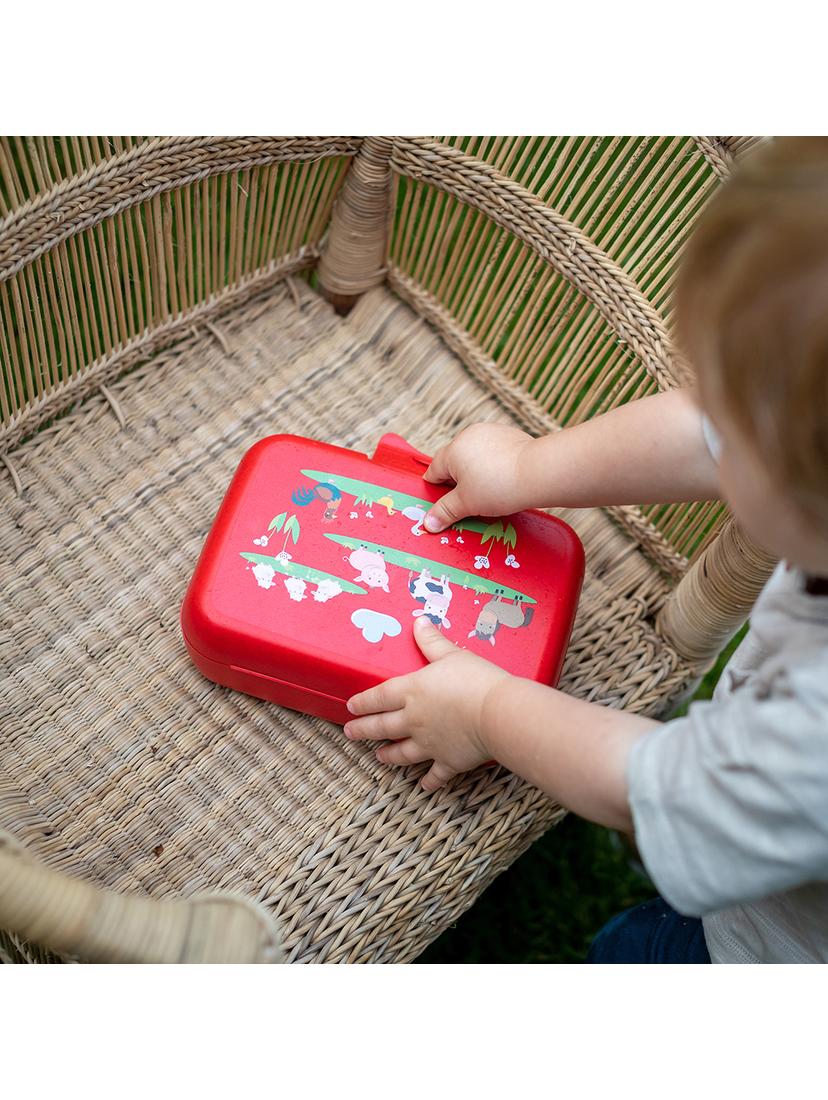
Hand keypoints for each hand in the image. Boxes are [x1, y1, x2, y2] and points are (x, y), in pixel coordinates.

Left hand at [343, 617, 510, 791]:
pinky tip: (423, 786)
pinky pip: (435, 774)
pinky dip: (429, 781)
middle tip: (350, 733)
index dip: (363, 702)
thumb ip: (432, 641)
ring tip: (379, 757)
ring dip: (389, 755)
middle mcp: (414, 720)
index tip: (351, 707)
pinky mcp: (448, 761)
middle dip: (364, 730)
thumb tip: (419, 622)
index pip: (379, 696)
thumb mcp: (452, 655)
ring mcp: (429, 744)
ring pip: (402, 752)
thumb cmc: (475, 680)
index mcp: (412, 691)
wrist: (497, 714)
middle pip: (382, 726)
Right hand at [422, 423, 533, 532]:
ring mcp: (490, 431)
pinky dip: (495, 463)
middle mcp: (469, 435)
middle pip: (454, 461)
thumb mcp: (467, 504)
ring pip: (474, 455)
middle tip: (470, 501)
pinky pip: (494, 450)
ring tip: (490, 490)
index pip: (434, 471)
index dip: (436, 490)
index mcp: (453, 450)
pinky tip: (504, 478)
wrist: (538, 473)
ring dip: (476, 471)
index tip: (444, 503)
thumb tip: (428, 523)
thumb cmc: (499, 488)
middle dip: (458, 481)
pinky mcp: (509, 434)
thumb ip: (445, 511)